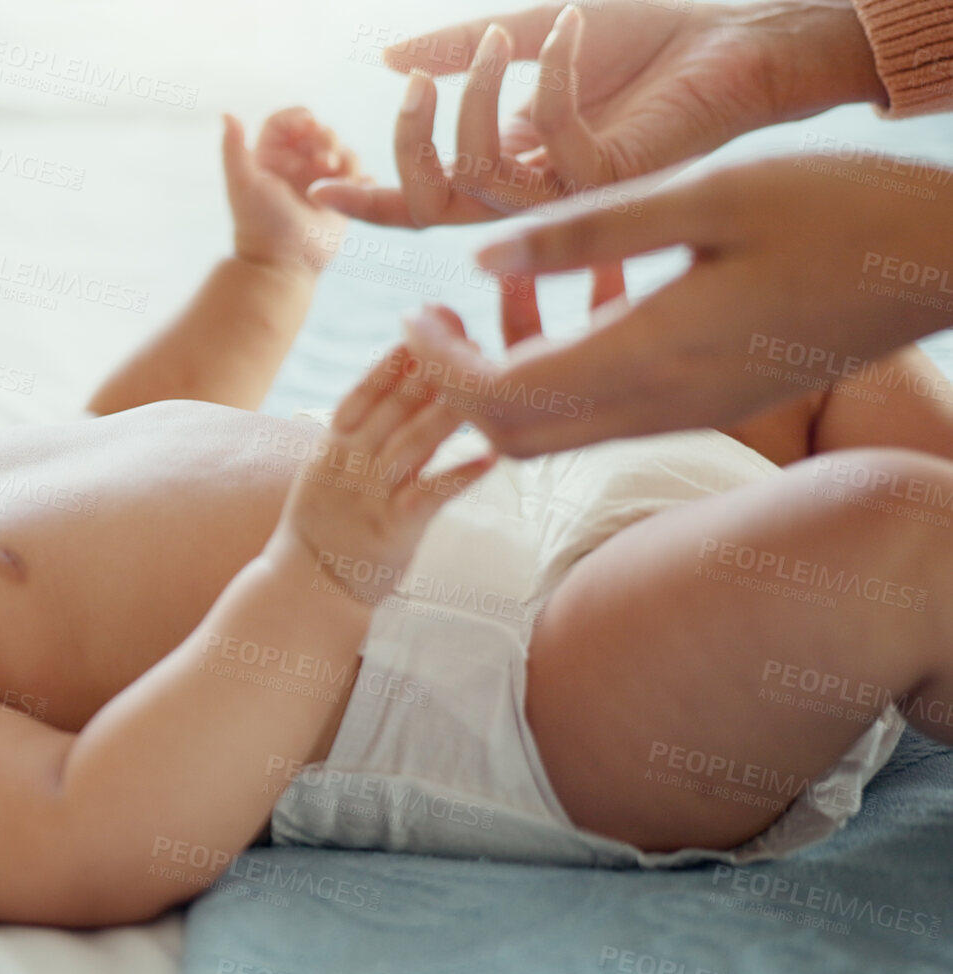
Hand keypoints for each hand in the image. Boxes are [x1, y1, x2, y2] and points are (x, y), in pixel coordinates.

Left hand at [223, 108, 359, 273]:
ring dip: (345, 156)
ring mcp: (318, 181)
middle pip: (318, 131)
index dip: (298, 117)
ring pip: (342, 150)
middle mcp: (294, 166)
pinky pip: (358, 176)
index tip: (308, 124)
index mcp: (269, 157)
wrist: (283, 263)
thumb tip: (227, 113)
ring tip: (335, 175)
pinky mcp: (339, 198)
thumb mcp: (242, 183)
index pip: (285, 121)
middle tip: (324, 160)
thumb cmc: (260, 223)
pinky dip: (360, 176)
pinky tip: (356, 185)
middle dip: (326, 136)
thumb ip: (233, 148)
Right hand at [270, 342, 494, 604]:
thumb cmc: (323, 529)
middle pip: (392, 409)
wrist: (305, 588)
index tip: (418, 330)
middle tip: (467, 342)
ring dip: (449, 411)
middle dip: (430, 373)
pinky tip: (491, 458)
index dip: (390, 363)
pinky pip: (431, 494)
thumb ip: (358, 439)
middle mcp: (350, 465)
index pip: (362, 394)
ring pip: (413, 443)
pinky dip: (462, 474)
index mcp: (333, 448)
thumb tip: (392, 400)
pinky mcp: (393, 528)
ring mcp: (370, 495)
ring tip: (483, 385)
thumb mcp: (326, 475)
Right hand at [310, 1, 886, 226]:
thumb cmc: (642, 33)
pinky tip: (567, 30)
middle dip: (409, 143)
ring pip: (481, 177)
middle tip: (419, 80)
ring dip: (478, 95)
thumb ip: (457, 49)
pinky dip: (546, 75)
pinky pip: (550, 140)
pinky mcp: (617, 179)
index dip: (371, 198)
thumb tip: (388, 58)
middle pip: (435, 204)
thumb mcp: (525, 31)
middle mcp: (533, 191)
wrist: (734, 32)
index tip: (318, 184)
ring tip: (509, 34)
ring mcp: (575, 193)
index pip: (425, 199)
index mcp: (506, 165)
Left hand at [397, 153, 952, 456]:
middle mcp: (664, 402)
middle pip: (516, 436)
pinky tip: (561, 308)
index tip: (415, 312)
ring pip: (559, 434)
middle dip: (454, 388)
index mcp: (653, 352)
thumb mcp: (705, 195)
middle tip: (431, 318)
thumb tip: (477, 253)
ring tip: (483, 305)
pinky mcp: (710, 405)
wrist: (941, 262)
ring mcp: (690, 413)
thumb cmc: (834, 208)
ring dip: (503, 384)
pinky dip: (556, 378)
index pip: (503, 398)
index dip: (438, 368)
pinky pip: (605, 415)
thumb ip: (586, 232)